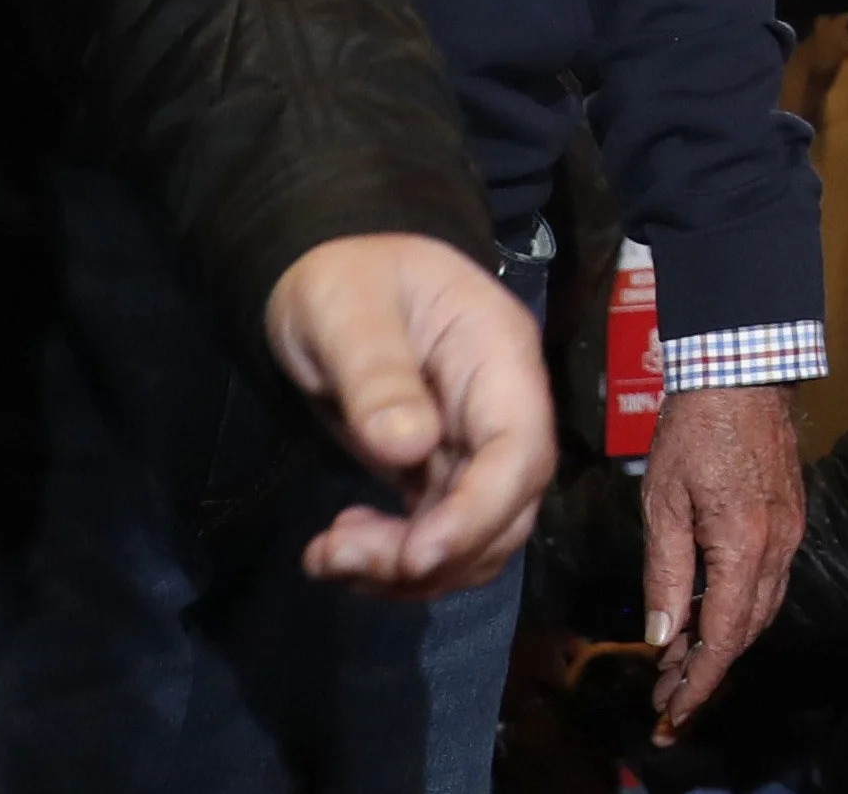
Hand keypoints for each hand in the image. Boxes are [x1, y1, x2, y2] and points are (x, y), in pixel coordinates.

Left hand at [264, 235, 557, 602]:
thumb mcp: (345, 309)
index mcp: (497, 355)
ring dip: (407, 571)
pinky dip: (392, 563)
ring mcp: (475, 446)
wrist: (328, 276)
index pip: (520, 450)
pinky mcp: (442, 473)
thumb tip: (408, 449)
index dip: (478, 513)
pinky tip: (337, 551)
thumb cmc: (341, 280)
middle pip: (505, 510)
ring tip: (327, 557)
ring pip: (475, 538)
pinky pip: (438, 537)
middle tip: (340, 555)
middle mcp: (502, 408)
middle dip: (432, 555)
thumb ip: (377, 373)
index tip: (414, 557)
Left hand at [634, 382, 800, 741]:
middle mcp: (778, 547)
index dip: (700, 681)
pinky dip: (739, 611)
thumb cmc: (693, 430)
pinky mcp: (791, 519)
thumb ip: (666, 572)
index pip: (725, 636)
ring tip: (679, 666)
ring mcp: (791, 533)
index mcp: (745, 545)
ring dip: (724, 644)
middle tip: (666, 699)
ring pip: (761, 610)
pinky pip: (769, 583)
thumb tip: (663, 633)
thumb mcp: (664, 501)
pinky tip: (708, 616)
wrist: (742, 370)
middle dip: (708, 672)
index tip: (674, 712)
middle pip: (748, 631)